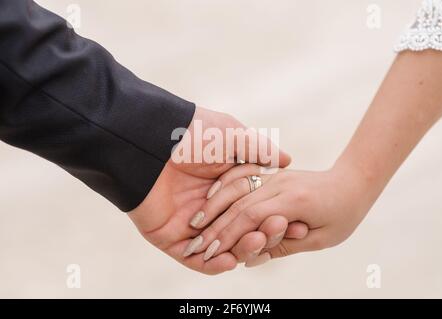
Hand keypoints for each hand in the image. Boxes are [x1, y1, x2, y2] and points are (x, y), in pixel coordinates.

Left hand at [127, 107, 304, 273]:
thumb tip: (286, 160)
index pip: (251, 208)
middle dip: (257, 235)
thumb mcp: (232, 136)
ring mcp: (188, 222)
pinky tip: (230, 261)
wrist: (151, 141)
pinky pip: (192, 259)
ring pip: (218, 247)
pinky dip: (211, 265)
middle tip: (272, 233)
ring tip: (254, 244)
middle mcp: (208, 205)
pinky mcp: (168, 237)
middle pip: (237, 231)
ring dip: (239, 250)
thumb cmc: (192, 134)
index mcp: (223, 184)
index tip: (290, 222)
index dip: (269, 216)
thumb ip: (259, 149)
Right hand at [188, 162, 374, 262]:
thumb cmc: (342, 215)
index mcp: (294, 200)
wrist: (352, 183)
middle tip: (195, 246)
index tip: (210, 253)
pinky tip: (210, 202)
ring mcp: (275, 177)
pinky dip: (224, 193)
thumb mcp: (319, 239)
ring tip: (197, 227)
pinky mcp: (271, 175)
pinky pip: (242, 181)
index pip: (251, 217)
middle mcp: (280, 184)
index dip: (229, 235)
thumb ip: (285, 245)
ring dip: (215, 209)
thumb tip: (252, 256)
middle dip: (216, 227)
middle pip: (239, 204)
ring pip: (236, 191)